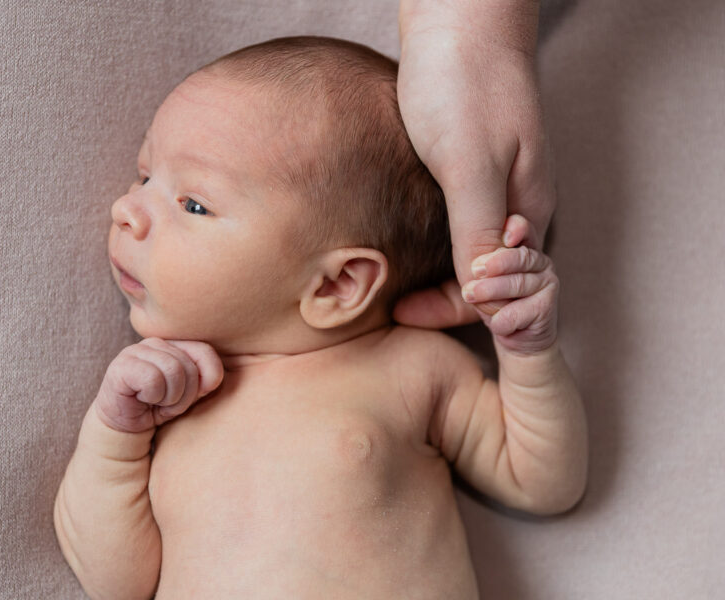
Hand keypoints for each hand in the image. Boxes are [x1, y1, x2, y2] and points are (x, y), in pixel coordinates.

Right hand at [93, 337, 223, 432]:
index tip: (195, 395)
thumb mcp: (189, 393)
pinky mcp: (120, 366)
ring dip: (169, 398)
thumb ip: (203, 380)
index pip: (204, 351)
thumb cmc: (159, 407)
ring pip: (173, 370)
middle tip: (168, 404)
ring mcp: (135, 351)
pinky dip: (152, 396)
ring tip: (156, 402)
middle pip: (188, 366)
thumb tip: (211, 380)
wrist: (125, 425)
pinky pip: (152, 379)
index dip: (208, 378)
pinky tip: (142, 399)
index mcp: (174, 344)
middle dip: (184, 395)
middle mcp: (155, 342)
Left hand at [394, 0, 554, 325]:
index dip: (457, 310)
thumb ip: (476, 230)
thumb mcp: (468, 163)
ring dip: (441, 278)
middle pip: (491, 278)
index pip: (502, 290)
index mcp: (529, 211)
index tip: (402, 315)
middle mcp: (519, 206)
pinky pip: (462, 224)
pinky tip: (406, 247)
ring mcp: (499, 187)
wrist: (459, 18)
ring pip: (475, 253)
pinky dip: (436, 246)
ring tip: (394, 291)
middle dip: (449, 302)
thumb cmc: (465, 83)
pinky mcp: (475, 169)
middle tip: (395, 311)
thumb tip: (481, 295)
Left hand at [460, 215, 558, 353]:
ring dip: (490, 292)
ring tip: (469, 295)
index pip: (523, 229)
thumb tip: (468, 266)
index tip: (505, 237)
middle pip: (518, 257)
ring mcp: (548, 282)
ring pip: (516, 284)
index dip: (516, 228)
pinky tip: (496, 325)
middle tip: (473, 270)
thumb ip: (480, 267)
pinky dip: (500, 321)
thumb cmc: (496, 305)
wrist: (518, 340)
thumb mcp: (483, 282)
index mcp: (524, 247)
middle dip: (495, 264)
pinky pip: (517, 312)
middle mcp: (540, 261)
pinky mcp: (547, 307)